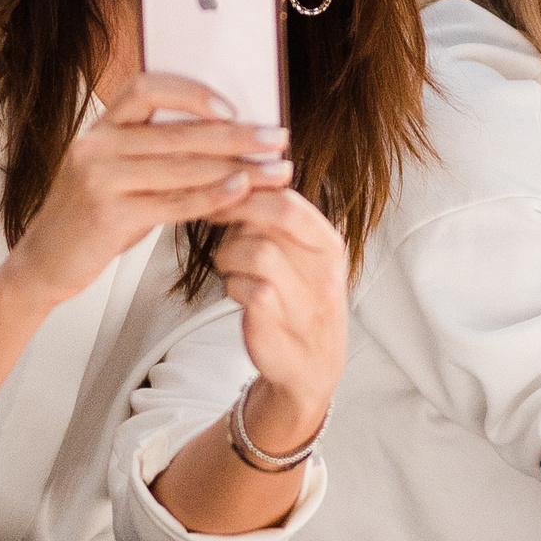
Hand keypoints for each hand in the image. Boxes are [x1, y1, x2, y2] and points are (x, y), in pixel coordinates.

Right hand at [3, 73, 289, 307]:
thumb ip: (153, 152)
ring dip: (236, 168)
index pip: (146, 88)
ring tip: (273, 171)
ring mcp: (97, 179)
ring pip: (180, 167)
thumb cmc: (88, 217)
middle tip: (276, 138)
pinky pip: (171, 202)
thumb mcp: (112, 173)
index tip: (232, 107)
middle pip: (176, 131)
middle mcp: (95, 146)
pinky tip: (240, 192)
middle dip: (236, 135)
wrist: (43, 264)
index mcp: (99, 128)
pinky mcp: (106, 215)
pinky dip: (211, 197)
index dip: (192, 92)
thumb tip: (221, 136)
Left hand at [215, 188, 349, 447]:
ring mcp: (305, 296)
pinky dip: (231, 284)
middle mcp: (324, 267)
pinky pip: (243, 286)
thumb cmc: (297, 300)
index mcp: (328, 243)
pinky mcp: (279, 321)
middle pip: (273, 216)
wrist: (309, 366)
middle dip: (235, 211)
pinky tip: (236, 290)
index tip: (221, 187)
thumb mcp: (299, 255)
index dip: (249, 188)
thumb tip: (236, 173)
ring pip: (253, 249)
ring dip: (229, 254)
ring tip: (230, 266)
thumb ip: (276, 220)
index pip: (289, 199)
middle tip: (212, 215)